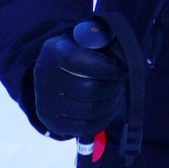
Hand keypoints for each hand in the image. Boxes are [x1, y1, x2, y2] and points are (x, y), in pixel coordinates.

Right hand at [32, 18, 128, 141]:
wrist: (53, 76)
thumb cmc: (80, 54)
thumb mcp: (88, 41)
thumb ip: (104, 42)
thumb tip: (123, 57)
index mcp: (53, 51)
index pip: (77, 60)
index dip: (106, 68)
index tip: (122, 70)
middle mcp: (44, 77)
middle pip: (89, 89)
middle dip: (113, 88)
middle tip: (121, 84)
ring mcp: (46, 101)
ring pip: (90, 110)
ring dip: (111, 104)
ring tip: (117, 95)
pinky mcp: (52, 121)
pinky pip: (85, 127)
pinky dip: (103, 119)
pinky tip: (109, 109)